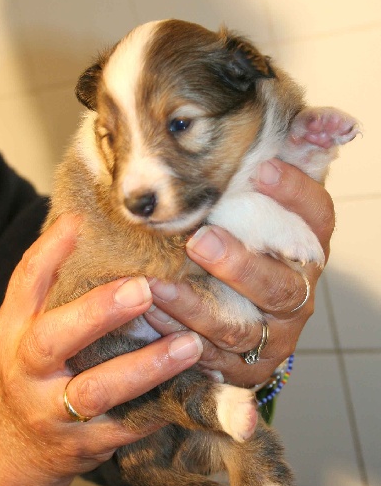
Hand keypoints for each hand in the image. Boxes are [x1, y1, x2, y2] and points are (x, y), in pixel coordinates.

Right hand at [0, 214, 201, 482]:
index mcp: (14, 331)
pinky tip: (195, 387)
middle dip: (98, 313)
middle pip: (52, 339)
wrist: (18, 450)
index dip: (51, 251)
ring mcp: (53, 413)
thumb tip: (86, 225)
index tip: (83, 222)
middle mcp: (27, 371)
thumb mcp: (30, 329)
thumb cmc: (35, 373)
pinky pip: (127, 427)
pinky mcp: (85, 445)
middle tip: (144, 289)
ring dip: (145, 367)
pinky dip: (161, 407)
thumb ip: (55, 288)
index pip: (25, 283)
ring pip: (97, 391)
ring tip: (189, 344)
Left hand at [145, 159, 334, 386]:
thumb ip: (292, 159)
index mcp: (307, 248)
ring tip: (158, 285)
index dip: (295, 193)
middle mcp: (297, 293)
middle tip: (201, 241)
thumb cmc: (250, 241)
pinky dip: (181, 337)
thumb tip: (334, 120)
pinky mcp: (247, 365)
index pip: (318, 218)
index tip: (260, 170)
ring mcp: (274, 334)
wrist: (245, 309)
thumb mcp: (268, 202)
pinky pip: (215, 358)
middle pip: (282, 286)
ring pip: (241, 328)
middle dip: (241, 265)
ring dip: (198, 308)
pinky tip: (151, 315)